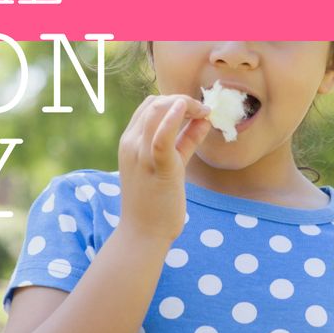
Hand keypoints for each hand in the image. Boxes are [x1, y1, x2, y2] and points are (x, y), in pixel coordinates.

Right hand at [117, 93, 212, 243]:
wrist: (143, 233)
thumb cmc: (156, 201)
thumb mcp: (171, 164)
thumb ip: (185, 141)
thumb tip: (204, 120)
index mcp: (130, 142)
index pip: (149, 107)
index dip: (174, 100)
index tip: (196, 109)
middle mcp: (131, 144)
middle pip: (154, 104)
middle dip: (181, 99)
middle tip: (203, 110)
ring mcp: (141, 155)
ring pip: (157, 112)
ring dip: (184, 104)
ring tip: (204, 112)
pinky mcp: (157, 167)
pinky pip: (162, 136)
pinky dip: (174, 118)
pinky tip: (190, 110)